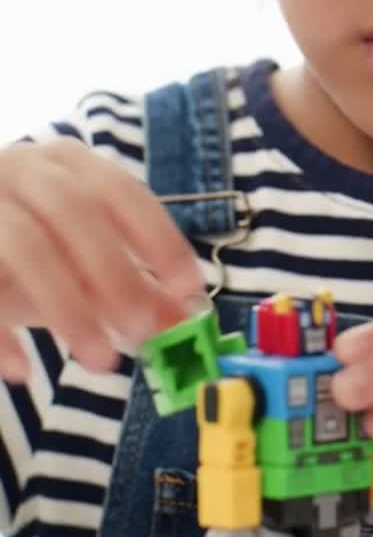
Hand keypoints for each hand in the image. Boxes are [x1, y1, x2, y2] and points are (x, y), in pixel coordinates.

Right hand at [0, 139, 204, 379]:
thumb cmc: (25, 249)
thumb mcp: (82, 264)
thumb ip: (135, 285)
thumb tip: (189, 318)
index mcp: (69, 165)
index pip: (123, 192)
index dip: (159, 238)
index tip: (188, 288)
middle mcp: (23, 171)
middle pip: (75, 212)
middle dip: (116, 275)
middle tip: (143, 331)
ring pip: (27, 246)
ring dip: (69, 308)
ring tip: (101, 360)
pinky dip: (0, 334)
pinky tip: (22, 371)